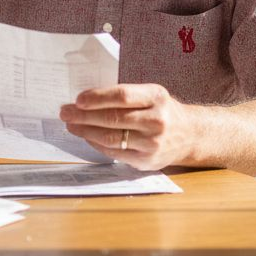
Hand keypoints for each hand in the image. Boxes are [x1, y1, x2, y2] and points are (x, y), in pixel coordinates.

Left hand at [59, 83, 193, 170]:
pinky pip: (114, 153)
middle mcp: (157, 120)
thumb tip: (86, 100)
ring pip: (111, 138)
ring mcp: (152, 143)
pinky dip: (97, 144)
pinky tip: (87, 137)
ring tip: (72, 126)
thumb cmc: (162, 111)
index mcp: (157, 97)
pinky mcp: (146, 160)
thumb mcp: (152, 95)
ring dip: (86, 132)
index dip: (97, 98)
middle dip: (84, 116)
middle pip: (113, 118)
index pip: (122, 96)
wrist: (189, 135)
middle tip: (66, 112)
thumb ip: (126, 96)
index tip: (78, 99)